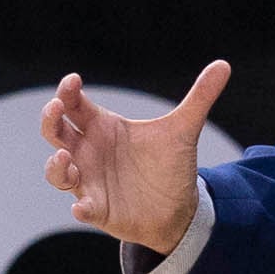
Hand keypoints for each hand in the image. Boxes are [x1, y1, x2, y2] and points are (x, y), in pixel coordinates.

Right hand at [38, 62, 229, 253]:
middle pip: (56, 132)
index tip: (73, 81)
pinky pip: (83, 209)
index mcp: (103, 127)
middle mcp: (89, 152)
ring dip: (56, 165)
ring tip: (65, 157)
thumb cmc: (170, 164)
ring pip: (57, 172)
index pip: (75, 105)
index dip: (68, 92)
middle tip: (56, 107)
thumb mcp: (184, 129)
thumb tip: (223, 65)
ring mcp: (89, 180)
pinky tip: (83, 208)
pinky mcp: (99, 209)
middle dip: (51, 119)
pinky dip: (81, 208)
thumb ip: (199, 97)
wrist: (179, 207)